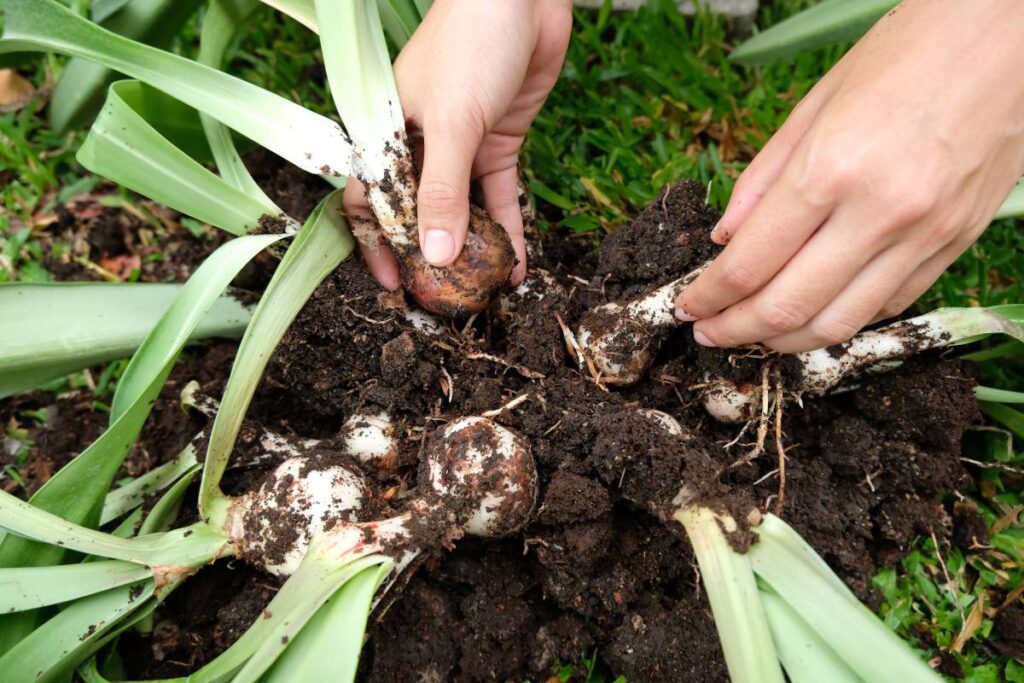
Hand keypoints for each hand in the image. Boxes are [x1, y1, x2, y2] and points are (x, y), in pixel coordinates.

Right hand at [345, 0, 571, 288]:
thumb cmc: (470, 44)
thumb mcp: (451, 124)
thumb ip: (442, 192)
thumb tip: (434, 256)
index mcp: (387, 135)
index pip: (371, 200)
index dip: (378, 246)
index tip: (395, 286)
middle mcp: (419, 145)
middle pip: (418, 212)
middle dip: (430, 256)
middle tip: (445, 299)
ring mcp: (460, 146)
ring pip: (461, 210)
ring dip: (473, 248)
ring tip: (485, 291)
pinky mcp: (498, 143)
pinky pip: (499, 196)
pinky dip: (508, 227)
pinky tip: (516, 262)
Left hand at [676, 0, 1023, 352]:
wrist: (1011, 33)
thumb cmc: (907, 50)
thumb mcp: (815, 103)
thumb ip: (762, 179)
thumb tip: (725, 240)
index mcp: (831, 169)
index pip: (749, 263)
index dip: (708, 297)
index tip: (688, 307)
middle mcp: (879, 213)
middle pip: (787, 308)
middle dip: (735, 330)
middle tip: (708, 333)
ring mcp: (924, 236)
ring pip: (838, 323)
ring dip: (783, 342)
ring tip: (753, 336)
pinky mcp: (955, 245)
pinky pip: (886, 305)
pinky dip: (840, 319)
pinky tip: (812, 313)